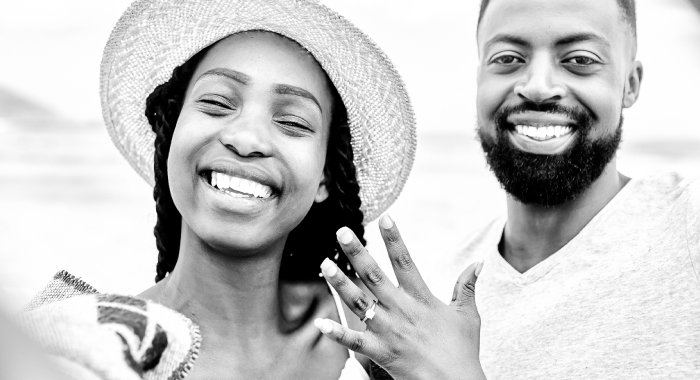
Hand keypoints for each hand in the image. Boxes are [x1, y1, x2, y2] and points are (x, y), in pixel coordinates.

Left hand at [314, 214, 485, 379]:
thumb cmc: (462, 351)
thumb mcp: (468, 315)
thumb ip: (467, 287)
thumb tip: (478, 262)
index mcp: (422, 298)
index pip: (406, 261)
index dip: (395, 239)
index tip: (384, 217)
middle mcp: (402, 310)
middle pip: (375, 276)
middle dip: (357, 252)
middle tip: (342, 232)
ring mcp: (389, 331)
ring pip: (359, 302)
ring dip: (340, 283)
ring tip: (325, 264)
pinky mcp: (381, 352)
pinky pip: (354, 342)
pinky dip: (336, 333)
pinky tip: (320, 322)